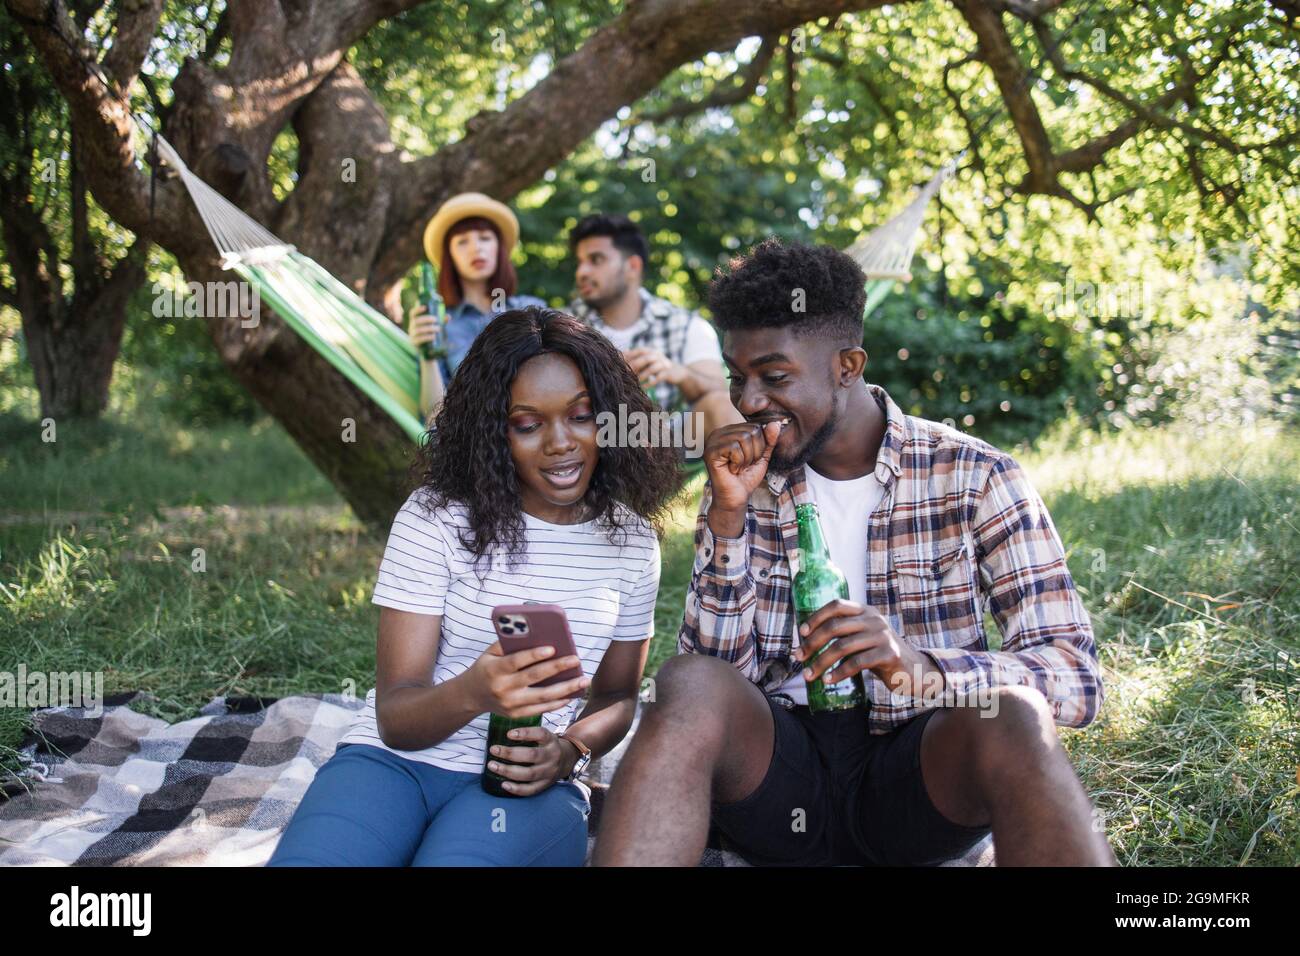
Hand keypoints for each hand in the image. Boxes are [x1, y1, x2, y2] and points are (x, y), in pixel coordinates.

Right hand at [407, 304, 439, 347]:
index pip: (412, 313)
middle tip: (436, 319)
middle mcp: (411, 327)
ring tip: (438, 328)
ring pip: (418, 330)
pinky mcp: (415, 343)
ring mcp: (412, 336)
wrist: (426, 351)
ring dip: (429, 328)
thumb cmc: (430, 335)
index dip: (417, 309)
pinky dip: (427, 337)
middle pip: (416, 321)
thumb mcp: (434, 327)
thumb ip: (440, 322)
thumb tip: (448, 316)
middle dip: (426, 319)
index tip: (425, 307)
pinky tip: (434, 336)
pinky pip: (420, 339)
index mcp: (414, 322)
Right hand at [464, 641, 590, 717]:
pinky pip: (541, 709)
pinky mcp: (516, 715)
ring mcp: (510, 704)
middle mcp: (503, 688)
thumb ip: (509, 643)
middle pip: (534, 678)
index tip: (553, 648)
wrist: (470, 696)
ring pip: (542, 697)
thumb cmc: (486, 668)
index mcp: (494, 670)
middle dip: (557, 668)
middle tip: (576, 660)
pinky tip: (571, 694)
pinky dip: (558, 703)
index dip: (534, 655)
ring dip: (566, 689)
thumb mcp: (489, 653)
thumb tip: (535, 633)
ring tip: (584, 680)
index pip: (517, 661)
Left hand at [485, 726, 574, 795]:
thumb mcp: (543, 735)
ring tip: (492, 765)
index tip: (508, 734)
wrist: (566, 761)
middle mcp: (552, 756)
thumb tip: (502, 729)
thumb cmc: (546, 746)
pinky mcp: (544, 785)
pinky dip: (516, 789)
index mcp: (551, 740)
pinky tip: (503, 784)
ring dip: (508, 770)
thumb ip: (528, 733)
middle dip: (510, 753)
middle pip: (532, 755)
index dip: (525, 733)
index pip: (540, 734)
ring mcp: (549, 772)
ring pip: (529, 774)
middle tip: (493, 749)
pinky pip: (530, 790)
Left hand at [624, 347, 681, 387]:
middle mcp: (658, 355)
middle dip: (635, 366)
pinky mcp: (668, 373)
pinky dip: (650, 383)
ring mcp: (664, 364)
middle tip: (626, 374)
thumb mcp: (646, 362)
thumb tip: (622, 354)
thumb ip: (636, 358)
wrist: (676, 372)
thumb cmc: (657, 368)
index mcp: (651, 351)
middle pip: (645, 358)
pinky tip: (643, 388)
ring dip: (642, 376)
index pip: (640, 350)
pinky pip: (658, 378)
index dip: (631, 356)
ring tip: (635, 383)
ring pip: (652, 368)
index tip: (621, 364)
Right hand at [703, 420, 784, 527]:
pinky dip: (738, 462)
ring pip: (744, 438)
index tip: (750, 460)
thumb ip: (769, 440)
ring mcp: (713, 441)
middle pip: (751, 431)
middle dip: (754, 452)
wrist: (736, 498)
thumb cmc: (746, 478)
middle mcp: (719, 433)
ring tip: (738, 467)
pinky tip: (731, 469)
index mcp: (730, 431)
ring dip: (747, 458)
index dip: (759, 445)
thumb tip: (775, 423)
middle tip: (744, 465)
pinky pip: (734, 448)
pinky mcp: (710, 452)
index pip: (755, 426)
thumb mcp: (762, 456)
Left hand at [794, 599, 942, 699]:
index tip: (802, 633)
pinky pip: (857, 663)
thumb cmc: (880, 654)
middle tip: (799, 657)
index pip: (836, 605)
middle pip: (835, 627)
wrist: (913, 669)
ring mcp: (883, 635)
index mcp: (865, 611)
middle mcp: (874, 619)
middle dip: (812, 643)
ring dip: (821, 662)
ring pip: (842, 647)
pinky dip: (839, 672)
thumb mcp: (863, 637)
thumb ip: (844, 634)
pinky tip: (829, 680)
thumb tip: (808, 641)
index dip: (816, 617)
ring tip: (809, 675)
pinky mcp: (889, 654)